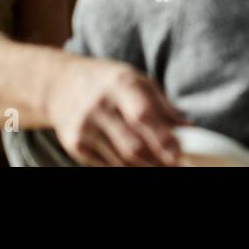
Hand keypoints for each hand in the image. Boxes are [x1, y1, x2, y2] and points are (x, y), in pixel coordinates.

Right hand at [46, 55, 184, 166]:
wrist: (60, 85)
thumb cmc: (108, 81)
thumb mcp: (137, 80)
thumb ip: (162, 105)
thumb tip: (188, 128)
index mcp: (121, 84)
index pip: (143, 115)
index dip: (163, 138)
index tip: (179, 153)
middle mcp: (100, 106)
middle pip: (133, 145)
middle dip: (158, 161)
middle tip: (175, 165)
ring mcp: (85, 128)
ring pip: (121, 160)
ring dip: (145, 168)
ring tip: (161, 166)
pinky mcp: (75, 145)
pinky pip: (106, 165)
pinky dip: (125, 168)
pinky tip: (138, 166)